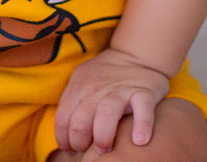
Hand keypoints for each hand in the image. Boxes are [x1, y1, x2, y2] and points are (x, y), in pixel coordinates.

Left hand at [54, 48, 169, 154]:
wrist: (134, 55)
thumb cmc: (104, 77)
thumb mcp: (81, 83)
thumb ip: (72, 102)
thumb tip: (64, 136)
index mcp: (79, 88)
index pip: (62, 119)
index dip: (64, 140)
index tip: (71, 150)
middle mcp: (97, 89)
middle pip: (80, 121)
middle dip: (81, 143)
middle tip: (90, 151)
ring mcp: (120, 90)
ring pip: (106, 114)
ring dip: (103, 136)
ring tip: (106, 149)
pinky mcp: (144, 92)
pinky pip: (143, 109)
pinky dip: (142, 126)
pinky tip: (139, 141)